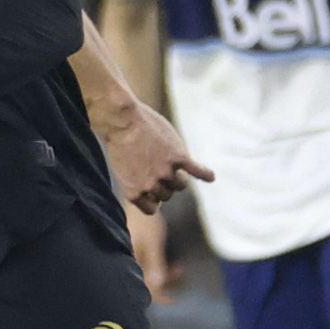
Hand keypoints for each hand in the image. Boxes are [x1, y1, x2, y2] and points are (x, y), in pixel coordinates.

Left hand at [95, 93, 213, 213]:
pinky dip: (205, 174)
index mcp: (134, 192)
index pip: (152, 208)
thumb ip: (139, 181)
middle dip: (164, 182)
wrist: (122, 119)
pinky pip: (197, 171)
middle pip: (168, 194)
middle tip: (157, 163)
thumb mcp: (123, 169)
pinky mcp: (179, 158)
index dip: (153, 198)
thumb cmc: (118, 140)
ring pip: (181, 184)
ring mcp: (166, 172)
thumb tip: (155, 187)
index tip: (151, 186)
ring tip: (171, 159)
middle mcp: (151, 185)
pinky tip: (211, 177)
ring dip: (178, 175)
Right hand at [128, 204, 179, 301]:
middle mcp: (130, 261)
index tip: (174, 300)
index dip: (159, 296)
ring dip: (166, 274)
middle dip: (165, 285)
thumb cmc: (142, 220)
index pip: (143, 287)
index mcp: (129, 263)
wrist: (137, 200)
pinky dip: (162, 264)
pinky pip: (150, 263)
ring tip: (181, 270)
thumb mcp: (152, 242)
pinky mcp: (137, 249)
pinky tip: (175, 263)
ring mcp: (133, 256)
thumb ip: (155, 264)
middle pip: (147, 282)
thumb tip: (158, 286)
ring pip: (150, 273)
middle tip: (180, 284)